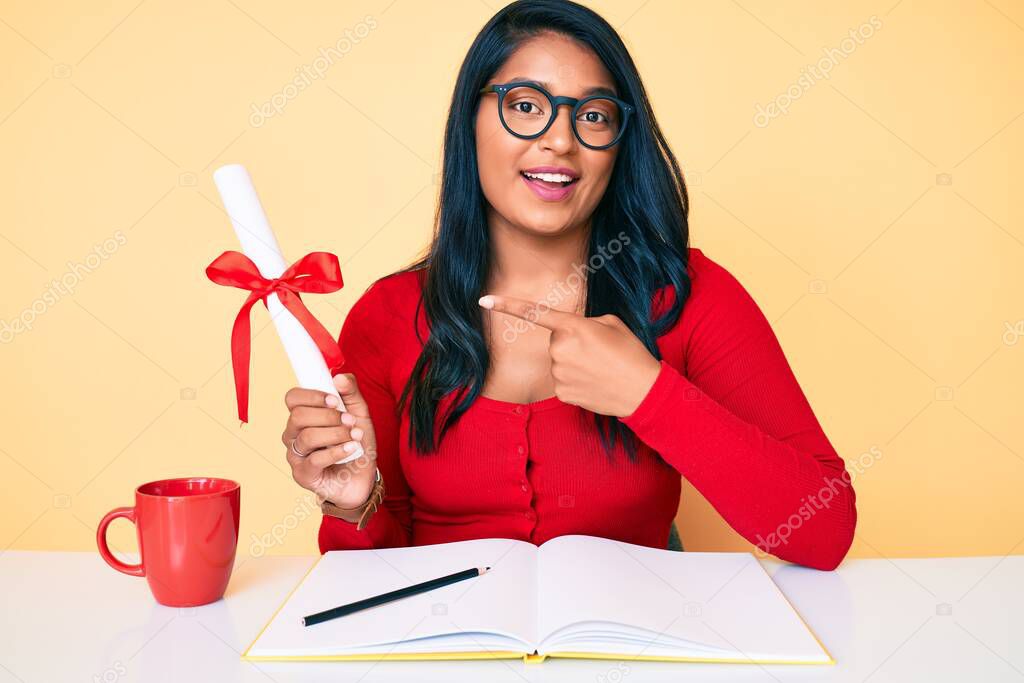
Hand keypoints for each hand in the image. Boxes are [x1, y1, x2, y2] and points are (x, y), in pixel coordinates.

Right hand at [281, 373, 378, 508]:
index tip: (335, 400)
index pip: (292, 398)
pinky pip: (315, 459)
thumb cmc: (356, 445)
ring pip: (307, 437)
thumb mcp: (360, 414)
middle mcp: (293, 434)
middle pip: (298, 416)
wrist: (364, 478)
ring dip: (337, 434)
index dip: (313, 396)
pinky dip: (337, 451)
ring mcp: (296, 455)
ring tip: (355, 437)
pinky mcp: (302, 475)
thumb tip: (339, 377)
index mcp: (303, 416)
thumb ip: (351, 393)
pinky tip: (351, 449)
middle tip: (350, 421)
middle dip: (329, 416)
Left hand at [478, 294, 661, 416]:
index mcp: (574, 327)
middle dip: (572, 344)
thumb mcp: (611, 324)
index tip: (484, 300)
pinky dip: (575, 382)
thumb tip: (570, 336)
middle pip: (556, 341)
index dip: (507, 305)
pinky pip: (562, 381)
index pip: (535, 313)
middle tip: (598, 352)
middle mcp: (561, 349)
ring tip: (599, 368)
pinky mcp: (562, 393)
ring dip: (574, 363)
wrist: (643, 391)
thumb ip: (584, 324)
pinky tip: (594, 383)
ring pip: (558, 362)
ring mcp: (559, 373)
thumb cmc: (631, 354)